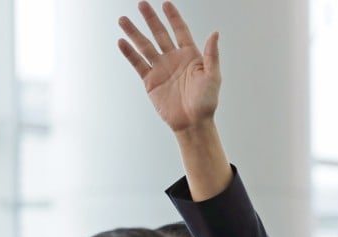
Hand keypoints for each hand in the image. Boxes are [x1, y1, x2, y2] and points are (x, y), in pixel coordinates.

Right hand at [118, 1, 218, 133]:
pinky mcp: (150, 81)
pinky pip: (138, 63)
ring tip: (123, 20)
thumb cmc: (206, 102)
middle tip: (142, 4)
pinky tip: (122, 42)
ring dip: (134, 33)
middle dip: (151, 19)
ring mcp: (161, 69)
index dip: (173, 17)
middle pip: (160, 34)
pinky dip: (130, 53)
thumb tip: (215, 33)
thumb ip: (212, 55)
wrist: (193, 123)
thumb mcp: (213, 77)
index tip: (165, 4)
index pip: (180, 31)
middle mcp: (174, 59)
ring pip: (145, 46)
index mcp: (190, 56)